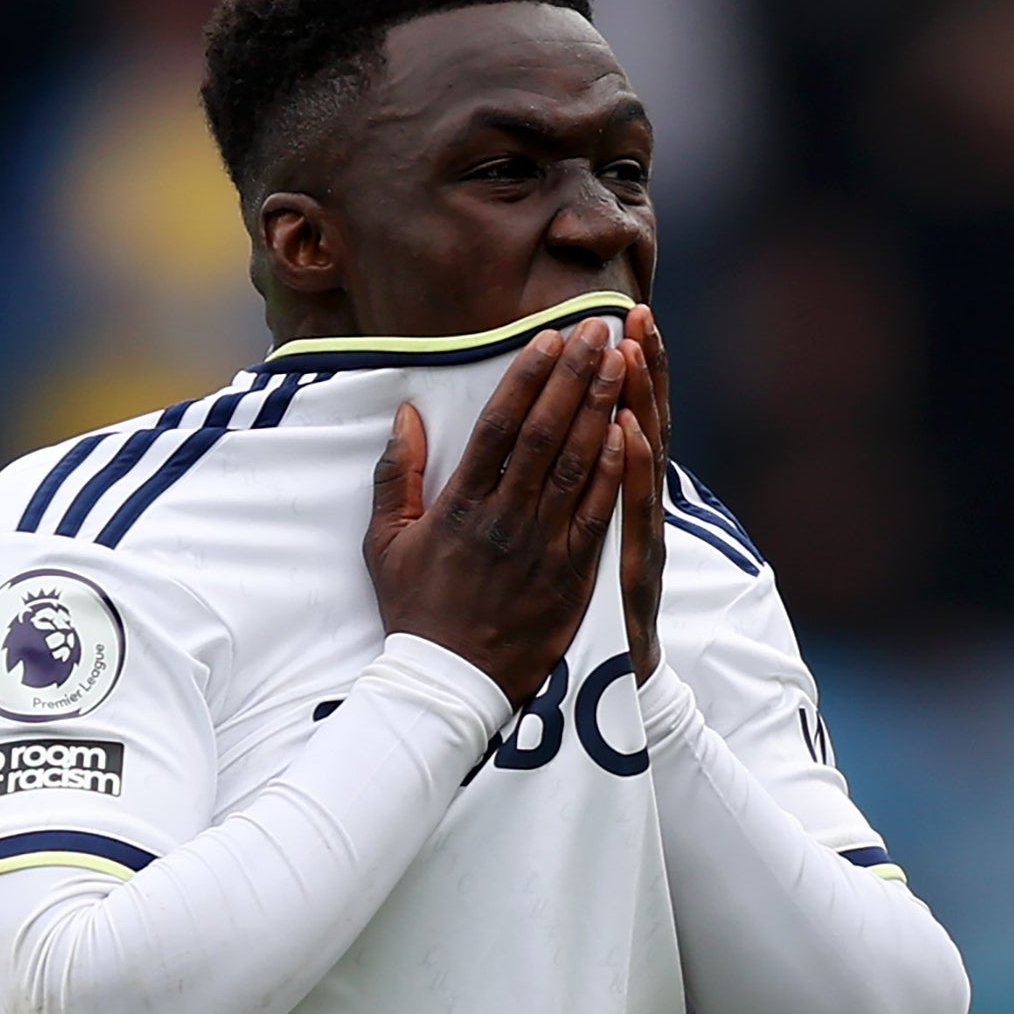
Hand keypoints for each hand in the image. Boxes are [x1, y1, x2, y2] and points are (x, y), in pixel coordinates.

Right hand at [365, 320, 626, 706]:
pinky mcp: (571, 574)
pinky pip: (597, 514)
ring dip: (600, 409)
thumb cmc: (415, 610)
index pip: (499, 427)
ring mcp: (541, 547)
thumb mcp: (384, 543)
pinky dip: (613, 471)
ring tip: (620, 362)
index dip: (527, 378)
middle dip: (573, 376)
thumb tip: (407, 415)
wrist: (451, 683)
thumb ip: (395, 475)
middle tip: (596, 329)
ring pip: (576, 465)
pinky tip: (629, 431)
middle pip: (544, 434)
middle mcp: (503, 519)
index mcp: (458, 506)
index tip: (548, 338)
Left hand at [618, 305, 670, 682]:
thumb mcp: (584, 541)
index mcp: (616, 495)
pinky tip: (628, 433)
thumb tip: (584, 436)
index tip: (620, 316)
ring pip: (642, 460)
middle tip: (636, 314)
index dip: (627, 369)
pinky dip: (633, 470)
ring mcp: (639, 536)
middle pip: (642, 424)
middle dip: (640, 368)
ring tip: (632, 353)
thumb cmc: (589, 609)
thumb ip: (577, 488)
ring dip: (639, 403)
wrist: (613, 686)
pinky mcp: (633, 569)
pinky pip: (630, 513)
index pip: (621, 416)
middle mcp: (636, 507)